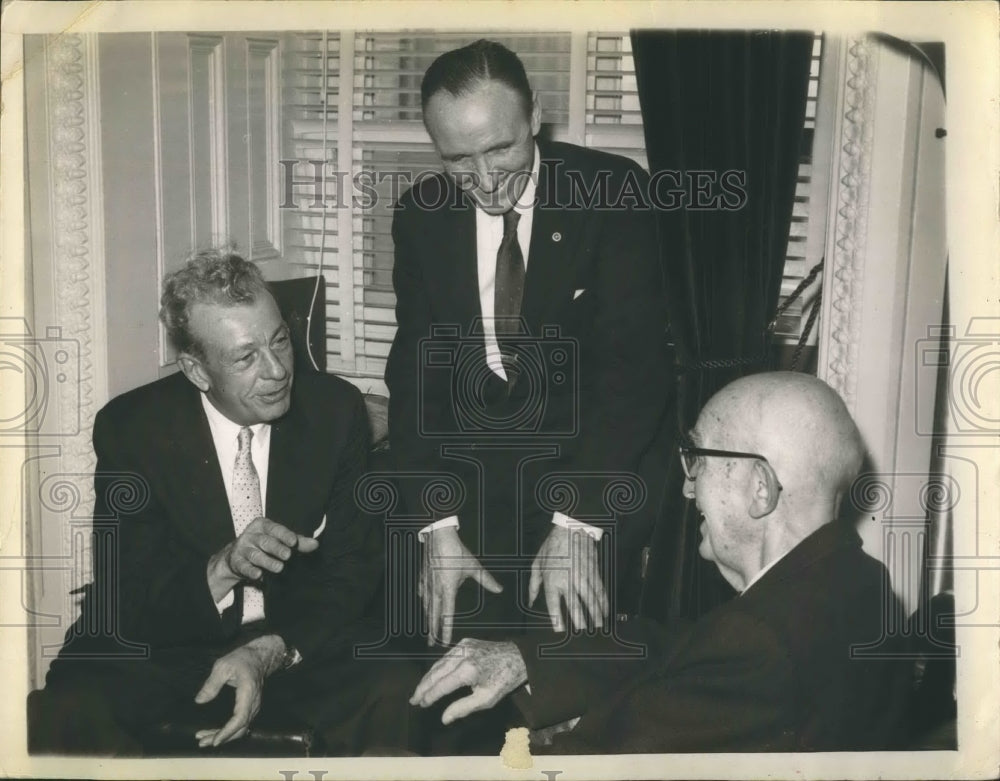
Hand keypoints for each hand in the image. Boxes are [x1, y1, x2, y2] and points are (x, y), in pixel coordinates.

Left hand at [193, 635, 284, 746]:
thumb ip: (211, 684)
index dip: (228, 731)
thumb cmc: (242, 659)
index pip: (240, 718)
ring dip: (224, 736)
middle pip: (240, 727)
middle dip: (222, 738)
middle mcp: (253, 702)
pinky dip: (229, 731)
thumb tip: (200, 701)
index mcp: (247, 692)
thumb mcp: (223, 666)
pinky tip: (216, 732)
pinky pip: (241, 723)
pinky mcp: (250, 707)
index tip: (215, 741)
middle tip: (202, 742)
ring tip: (204, 739)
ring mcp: (253, 706)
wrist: (259, 657)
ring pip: (241, 728)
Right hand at [207, 517, 319, 600]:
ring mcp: (243, 548)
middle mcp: (251, 535)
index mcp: (263, 525)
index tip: (293, 541)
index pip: (275, 529)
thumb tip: (315, 544)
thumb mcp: (279, 540)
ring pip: (255, 554)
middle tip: (287, 555)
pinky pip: (244, 566)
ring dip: (267, 561)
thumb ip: (298, 542)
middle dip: (276, 548)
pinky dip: (251, 571)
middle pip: (265, 541)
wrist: (236, 556)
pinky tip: (259, 575)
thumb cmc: (264, 545)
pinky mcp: (237, 562)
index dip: (284, 535)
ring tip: (279, 567)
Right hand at [409, 638, 526, 723]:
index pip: (441, 685)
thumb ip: (463, 708)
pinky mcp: (465, 641)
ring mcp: (463, 646)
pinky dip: (438, 667)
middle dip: (423, 687)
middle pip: (435, 672)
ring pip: (439, 663)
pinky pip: (447, 656)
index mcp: (468, 670)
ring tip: (420, 690)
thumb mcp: (486, 699)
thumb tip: (444, 719)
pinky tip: (434, 676)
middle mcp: (462, 655)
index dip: (429, 696)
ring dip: (429, 677)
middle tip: (413, 700)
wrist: (518, 657)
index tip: (420, 705)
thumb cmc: (504, 680)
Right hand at [419, 526, 501, 646]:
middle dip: (432, 631)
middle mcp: (435, 589)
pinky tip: (424, 603)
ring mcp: (427, 583)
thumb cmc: (457, 551)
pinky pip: (422, 592)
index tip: (444, 642)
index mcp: (448, 589)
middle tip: (431, 644)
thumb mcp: (474, 567)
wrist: (439, 536)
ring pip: (426, 606)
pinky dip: (423, 600)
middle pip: (433, 615)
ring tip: (427, 630)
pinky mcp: (423, 576)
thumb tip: (500, 589)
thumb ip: (486, 580)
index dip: (445, 629)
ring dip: (427, 619)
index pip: (447, 614)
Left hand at [529, 525, 607, 631]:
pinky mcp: (593, 573)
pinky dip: (604, 603)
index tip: (559, 630)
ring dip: (595, 615)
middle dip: (580, 621)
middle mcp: (568, 581)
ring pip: (591, 600)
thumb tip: (530, 601)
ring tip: (598, 627)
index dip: (557, 619)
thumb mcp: (537, 564)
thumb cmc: (552, 547)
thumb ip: (534, 585)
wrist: (571, 529)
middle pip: (575, 606)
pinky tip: (606, 612)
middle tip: (582, 633)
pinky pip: (600, 591)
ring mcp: (582, 577)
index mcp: (552, 580)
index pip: (554, 604)